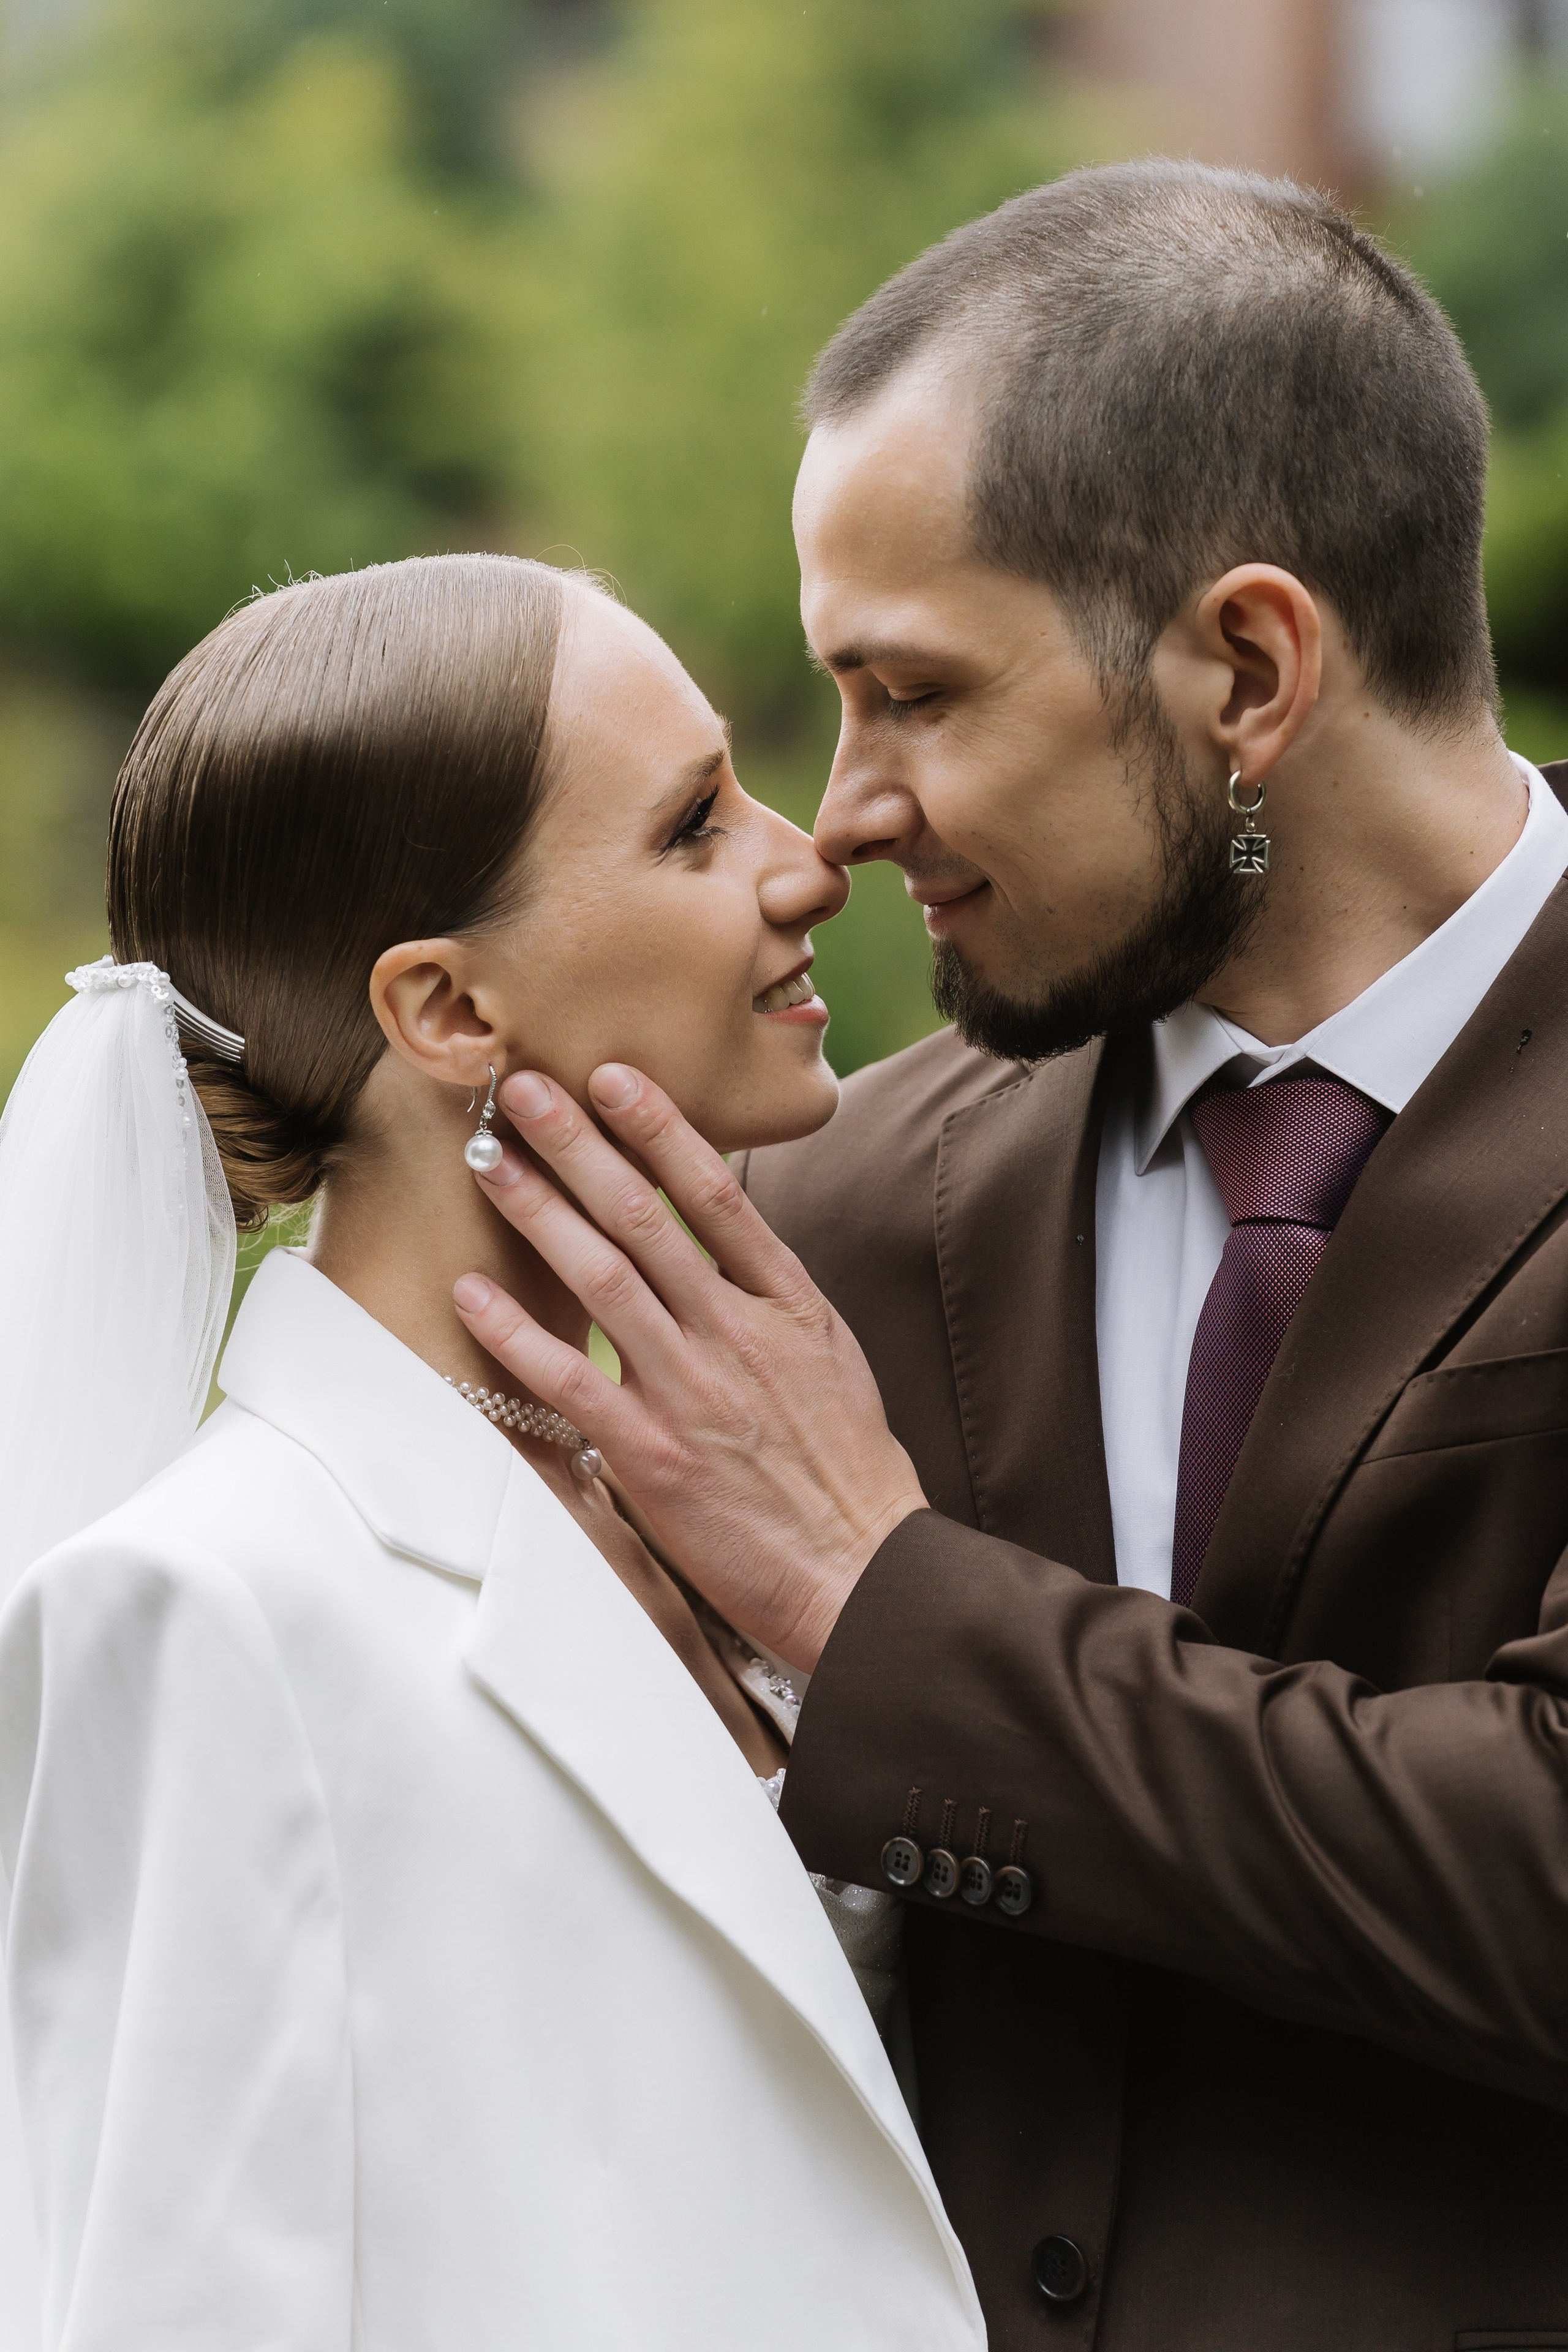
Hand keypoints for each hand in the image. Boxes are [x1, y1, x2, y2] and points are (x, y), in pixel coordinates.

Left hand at [451, 1064, 926, 1668]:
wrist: (861, 1571)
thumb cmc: (847, 1472)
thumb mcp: (830, 1359)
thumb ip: (772, 1299)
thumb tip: (725, 1241)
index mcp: (787, 1304)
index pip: (717, 1194)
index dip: (661, 1129)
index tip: (615, 1078)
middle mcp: (735, 1333)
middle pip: (647, 1217)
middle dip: (580, 1146)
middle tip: (527, 1089)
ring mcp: (691, 1390)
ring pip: (602, 1277)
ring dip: (539, 1210)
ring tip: (490, 1158)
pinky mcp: (649, 1452)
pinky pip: (569, 1378)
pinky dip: (516, 1331)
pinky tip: (472, 1289)